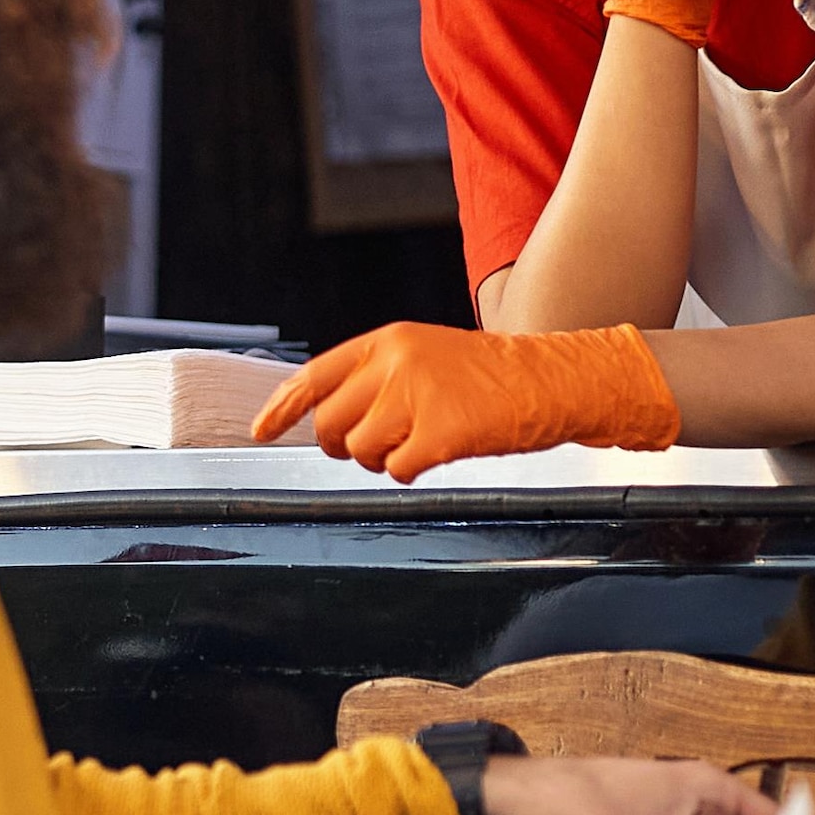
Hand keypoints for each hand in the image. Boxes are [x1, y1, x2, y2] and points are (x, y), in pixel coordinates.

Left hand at [248, 323, 682, 477]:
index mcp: (388, 342)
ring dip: (384, 460)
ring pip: (362, 452)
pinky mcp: (441, 432)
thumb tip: (329, 418)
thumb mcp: (426, 356)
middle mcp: (395, 364)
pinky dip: (412, 472)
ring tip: (419, 443)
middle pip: (330, 426)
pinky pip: (398, 472)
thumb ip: (377, 377)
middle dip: (347, 446)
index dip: (282, 407)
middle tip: (379, 444)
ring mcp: (417, 397)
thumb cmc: (493, 376)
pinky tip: (439, 452)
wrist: (554, 380)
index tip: (260, 430)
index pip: (315, 376)